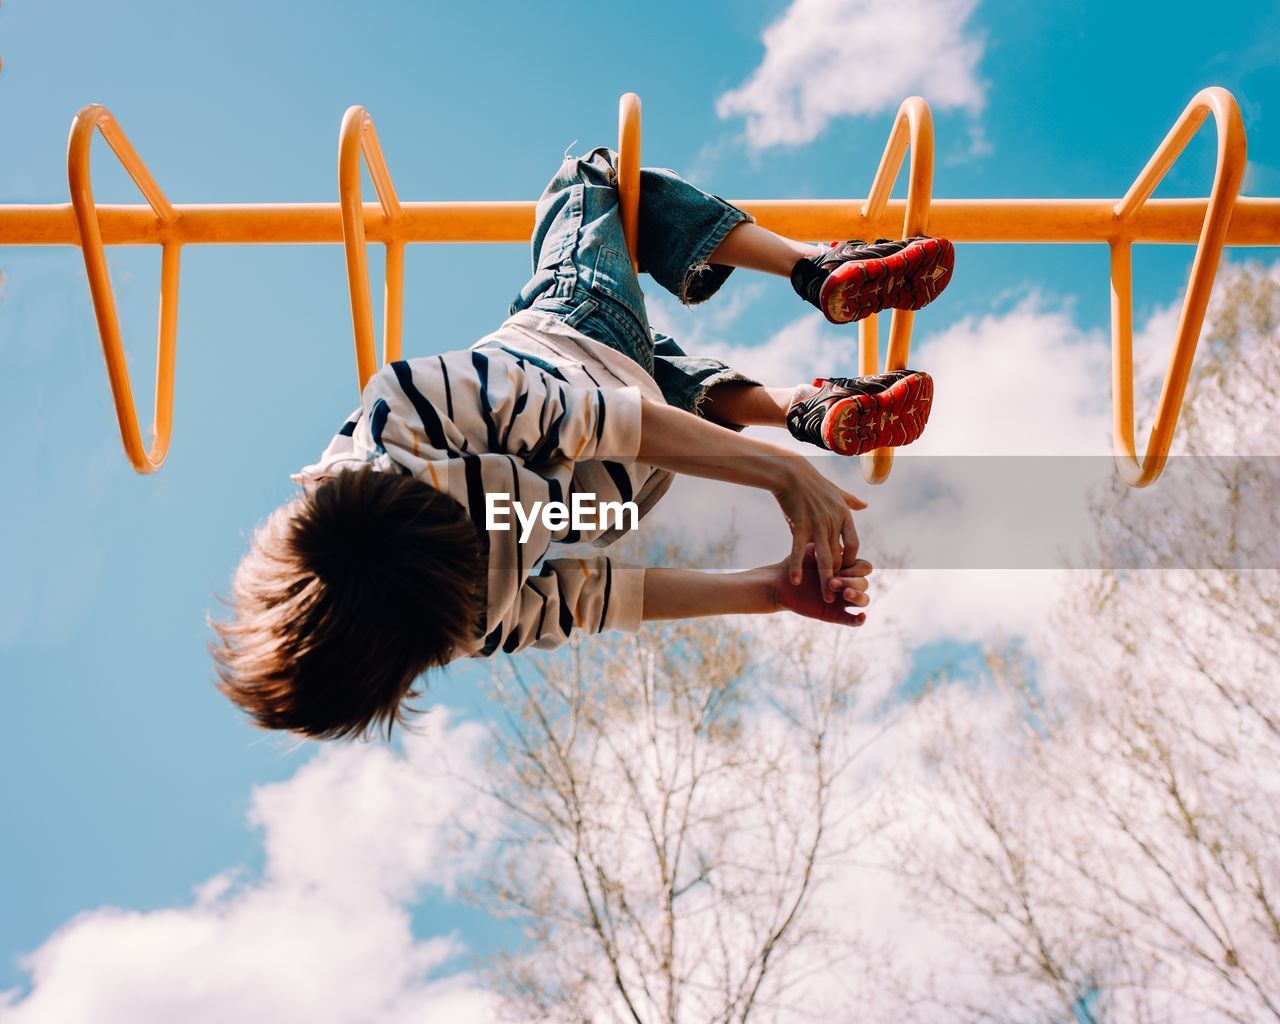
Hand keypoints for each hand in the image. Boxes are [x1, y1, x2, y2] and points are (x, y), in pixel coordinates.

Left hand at [769, 546, 871, 627]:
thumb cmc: (793, 566)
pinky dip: (859, 620)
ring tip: (845, 594)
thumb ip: (817, 548)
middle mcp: (847, 584)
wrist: (780, 585)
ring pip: (863, 600)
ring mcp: (842, 600)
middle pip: (864, 583)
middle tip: (832, 582)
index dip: (856, 569)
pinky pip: (853, 620)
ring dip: (858, 596)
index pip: (863, 568)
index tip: (839, 568)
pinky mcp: (836, 615)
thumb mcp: (804, 555)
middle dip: (851, 582)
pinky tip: (861, 616)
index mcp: (844, 568)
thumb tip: (824, 543)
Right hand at [772, 459, 865, 599]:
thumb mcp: (836, 490)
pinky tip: (795, 580)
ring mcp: (817, 525)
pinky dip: (798, 566)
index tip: (845, 572)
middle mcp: (834, 522)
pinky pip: (800, 551)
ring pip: (825, 558)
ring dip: (826, 580)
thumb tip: (865, 505)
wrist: (790, 473)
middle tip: (839, 597)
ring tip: (826, 598)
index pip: (853, 544)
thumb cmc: (812, 482)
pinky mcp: (799, 526)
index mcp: (844, 515)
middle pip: (840, 557)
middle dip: (840, 578)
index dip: (851, 560)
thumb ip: (851, 501)